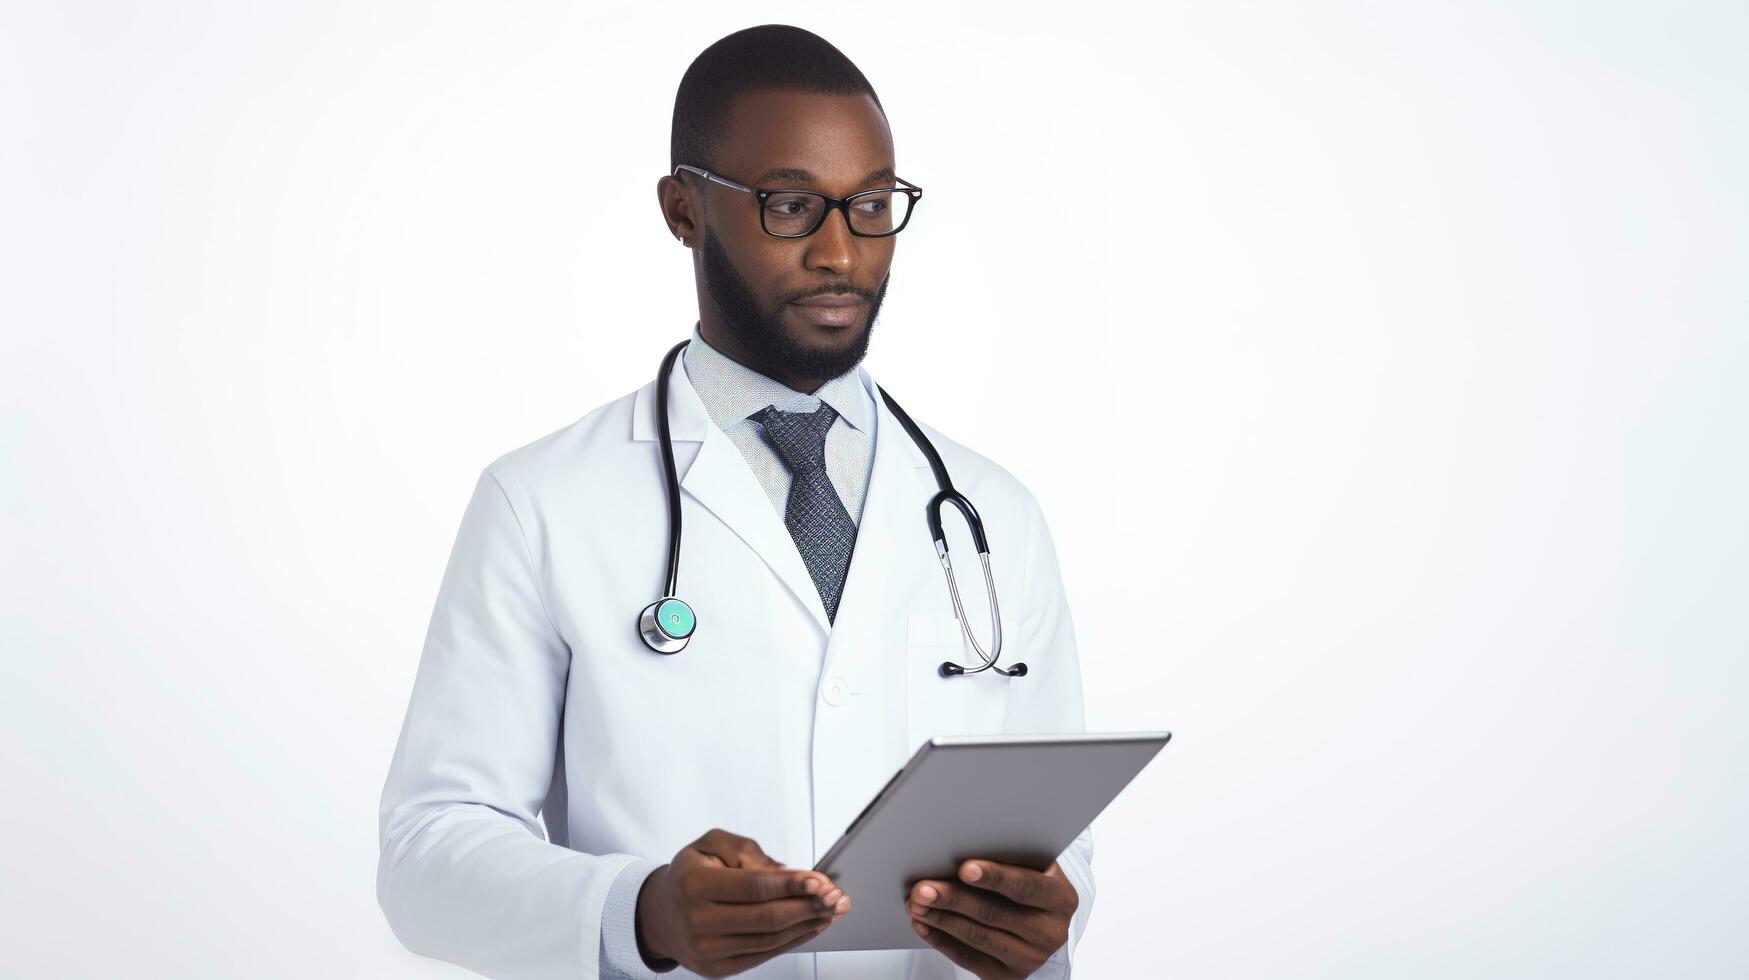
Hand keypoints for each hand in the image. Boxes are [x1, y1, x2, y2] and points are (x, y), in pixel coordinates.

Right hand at [635, 828, 850, 977]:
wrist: (661, 913)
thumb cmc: (692, 872)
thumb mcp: (712, 845)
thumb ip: (750, 853)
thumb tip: (789, 873)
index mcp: (693, 884)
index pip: (753, 887)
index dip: (791, 884)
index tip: (820, 880)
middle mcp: (698, 921)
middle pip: (766, 918)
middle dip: (808, 906)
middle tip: (837, 896)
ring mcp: (707, 950)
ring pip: (770, 939)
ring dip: (807, 924)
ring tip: (832, 910)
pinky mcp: (718, 968)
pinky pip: (764, 955)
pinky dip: (793, 940)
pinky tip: (811, 926)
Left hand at [906, 859, 1076, 978]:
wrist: (1045, 923)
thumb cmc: (1031, 882)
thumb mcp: (1034, 867)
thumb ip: (1009, 859)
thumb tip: (958, 848)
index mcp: (1061, 898)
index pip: (1025, 886)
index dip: (995, 877)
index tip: (964, 868)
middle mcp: (1050, 932)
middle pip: (994, 914)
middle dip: (953, 898)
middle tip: (922, 888)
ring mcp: (1030, 958)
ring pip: (977, 937)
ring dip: (941, 919)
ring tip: (916, 903)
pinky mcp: (1008, 976)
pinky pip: (969, 958)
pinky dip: (941, 940)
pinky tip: (924, 924)